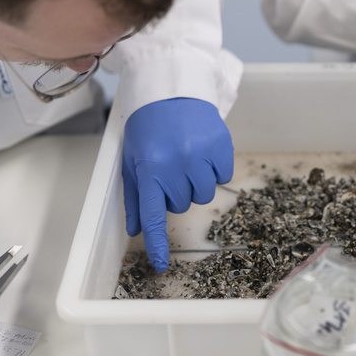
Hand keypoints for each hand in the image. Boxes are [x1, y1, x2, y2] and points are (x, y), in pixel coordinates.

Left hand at [123, 97, 233, 271]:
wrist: (172, 90)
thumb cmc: (148, 127)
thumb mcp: (132, 159)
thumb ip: (135, 196)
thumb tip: (135, 230)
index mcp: (149, 169)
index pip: (153, 215)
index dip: (157, 243)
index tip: (161, 265)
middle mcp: (175, 164)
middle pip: (182, 204)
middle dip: (177, 191)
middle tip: (171, 166)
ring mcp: (200, 155)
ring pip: (204, 194)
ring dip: (197, 182)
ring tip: (187, 158)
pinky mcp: (221, 145)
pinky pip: (223, 175)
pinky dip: (215, 168)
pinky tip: (203, 150)